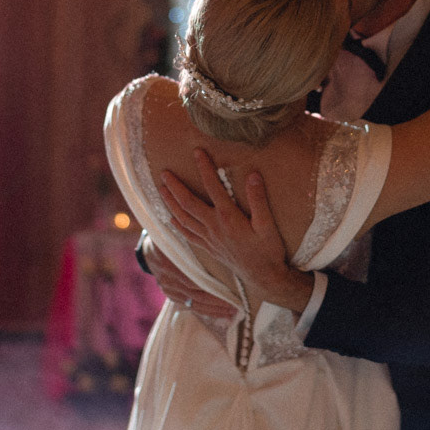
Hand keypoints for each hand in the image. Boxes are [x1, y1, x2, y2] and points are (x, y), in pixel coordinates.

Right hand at [140, 239, 235, 318]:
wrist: (150, 250)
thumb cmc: (170, 237)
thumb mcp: (178, 234)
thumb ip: (191, 237)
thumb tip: (216, 235)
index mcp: (170, 263)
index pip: (194, 281)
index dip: (212, 290)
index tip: (231, 294)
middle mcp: (169, 280)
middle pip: (196, 295)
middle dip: (217, 303)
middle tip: (237, 307)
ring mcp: (169, 290)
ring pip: (194, 304)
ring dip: (213, 310)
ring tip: (231, 313)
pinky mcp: (171, 296)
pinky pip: (189, 306)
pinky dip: (204, 310)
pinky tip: (218, 313)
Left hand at [159, 149, 312, 313]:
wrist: (263, 277)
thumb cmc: (268, 250)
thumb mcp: (268, 224)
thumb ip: (259, 199)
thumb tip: (252, 175)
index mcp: (228, 217)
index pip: (213, 187)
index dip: (204, 168)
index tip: (197, 152)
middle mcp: (214, 227)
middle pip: (188, 203)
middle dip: (175, 186)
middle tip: (164, 172)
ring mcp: (209, 239)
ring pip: (183, 218)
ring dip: (170, 203)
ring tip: (161, 189)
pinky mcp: (209, 248)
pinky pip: (188, 235)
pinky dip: (178, 225)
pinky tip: (171, 218)